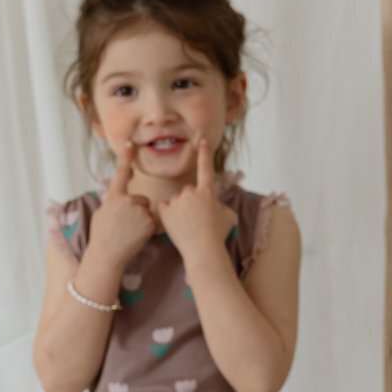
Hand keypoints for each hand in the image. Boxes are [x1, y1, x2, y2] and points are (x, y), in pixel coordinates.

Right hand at [88, 142, 158, 268]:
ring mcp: (139, 211)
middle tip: (126, 227)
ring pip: (148, 212)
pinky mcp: (149, 222)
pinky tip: (137, 238)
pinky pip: (154, 223)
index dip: (125, 157)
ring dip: (143, 221)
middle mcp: (127, 200)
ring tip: (130, 233)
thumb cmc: (101, 237)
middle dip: (138, 210)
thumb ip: (112, 202)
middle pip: (142, 199)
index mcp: (114, 197)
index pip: (121, 173)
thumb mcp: (102, 214)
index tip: (130, 143)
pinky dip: (148, 230)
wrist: (106, 255)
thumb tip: (115, 196)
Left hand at [157, 135, 233, 259]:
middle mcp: (191, 192)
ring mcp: (177, 200)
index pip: (206, 169)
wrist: (203, 250)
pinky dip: (167, 215)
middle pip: (188, 192)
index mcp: (208, 192)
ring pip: (176, 201)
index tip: (201, 140)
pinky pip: (163, 208)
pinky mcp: (165, 210)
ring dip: (179, 211)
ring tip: (187, 228)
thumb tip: (221, 208)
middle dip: (190, 203)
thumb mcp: (228, 218)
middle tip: (196, 221)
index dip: (204, 154)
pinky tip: (175, 226)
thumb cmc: (217, 236)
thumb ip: (223, 207)